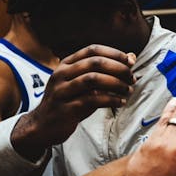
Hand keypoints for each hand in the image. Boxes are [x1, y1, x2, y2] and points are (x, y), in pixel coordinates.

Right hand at [11, 45, 135, 159]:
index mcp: (66, 64)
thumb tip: (132, 56)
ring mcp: (61, 91)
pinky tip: (120, 102)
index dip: (114, 53)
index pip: (92, 50)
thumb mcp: (84, 83)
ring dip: (116, 84)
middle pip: (94, 63)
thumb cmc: (70, 101)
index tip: (130, 61)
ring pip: (93, 79)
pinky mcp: (65, 108)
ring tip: (128, 90)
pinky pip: (92, 100)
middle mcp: (61, 74)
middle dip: (118, 68)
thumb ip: (106, 70)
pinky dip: (110, 99)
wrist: (43, 126)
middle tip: (132, 78)